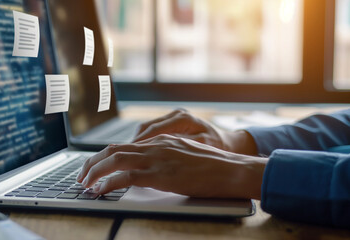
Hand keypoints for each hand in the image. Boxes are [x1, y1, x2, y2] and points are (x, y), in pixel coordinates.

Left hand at [77, 134, 266, 198]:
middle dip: (92, 162)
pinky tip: (100, 191)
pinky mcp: (162, 175)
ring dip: (95, 172)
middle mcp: (155, 146)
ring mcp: (157, 159)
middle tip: (81, 175)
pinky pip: (127, 177)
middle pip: (113, 149)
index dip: (104, 156)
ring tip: (84, 184)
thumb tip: (149, 167)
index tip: (94, 167)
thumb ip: (165, 157)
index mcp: (160, 140)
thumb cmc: (213, 165)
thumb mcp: (184, 154)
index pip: (123, 145)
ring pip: (115, 160)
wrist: (231, 169)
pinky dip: (109, 184)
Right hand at [134, 109, 257, 154]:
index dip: (139, 144)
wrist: (228, 143)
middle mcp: (175, 114)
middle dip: (132, 144)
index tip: (129, 155)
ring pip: (146, 130)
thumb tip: (162, 154)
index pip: (154, 129)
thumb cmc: (218, 147)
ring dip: (136, 144)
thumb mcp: (201, 149)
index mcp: (183, 118)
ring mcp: (172, 118)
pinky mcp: (171, 124)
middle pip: (146, 128)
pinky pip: (151, 132)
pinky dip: (144, 143)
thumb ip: (181, 149)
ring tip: (127, 158)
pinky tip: (139, 154)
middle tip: (121, 158)